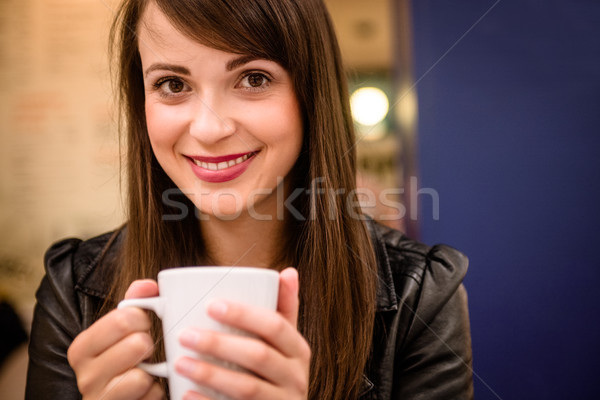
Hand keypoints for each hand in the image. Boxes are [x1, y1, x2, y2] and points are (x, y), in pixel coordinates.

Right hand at [67, 280, 165, 399]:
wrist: (118, 399)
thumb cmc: (122, 360)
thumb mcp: (123, 330)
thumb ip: (134, 303)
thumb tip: (149, 286)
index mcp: (82, 347)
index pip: (124, 318)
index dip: (143, 319)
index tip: (141, 326)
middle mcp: (85, 374)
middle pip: (138, 343)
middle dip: (148, 345)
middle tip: (144, 350)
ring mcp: (99, 397)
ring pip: (143, 375)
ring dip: (152, 372)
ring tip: (144, 370)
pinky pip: (150, 395)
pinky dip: (155, 391)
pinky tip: (146, 390)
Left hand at [174, 267, 310, 399]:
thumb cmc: (277, 374)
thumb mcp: (286, 343)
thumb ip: (285, 309)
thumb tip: (288, 271)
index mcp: (298, 350)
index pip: (275, 325)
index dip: (244, 314)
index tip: (211, 304)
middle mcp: (295, 377)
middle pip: (258, 355)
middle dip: (219, 343)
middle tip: (185, 335)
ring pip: (247, 387)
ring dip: (210, 373)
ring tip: (179, 362)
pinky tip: (187, 393)